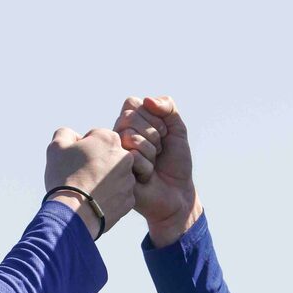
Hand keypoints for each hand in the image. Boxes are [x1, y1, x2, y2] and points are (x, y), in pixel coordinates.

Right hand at [44, 127, 135, 237]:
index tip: (75, 161)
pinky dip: (108, 198)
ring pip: (115, 176)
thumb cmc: (64, 176)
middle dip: (97, 163)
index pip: (96, 137)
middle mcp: (125, 157)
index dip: (82, 148)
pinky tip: (94, 202)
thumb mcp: (56, 147)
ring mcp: (129, 180)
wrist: (73, 214)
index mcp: (109, 139)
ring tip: (86, 191)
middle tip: (80, 176)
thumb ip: (66, 134)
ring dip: (104, 180)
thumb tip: (74, 136)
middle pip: (108, 156)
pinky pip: (118, 195)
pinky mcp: (129, 200)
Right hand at [115, 96, 201, 246]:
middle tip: (158, 151)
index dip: (153, 117)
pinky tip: (145, 178)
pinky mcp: (114, 172)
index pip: (132, 103)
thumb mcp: (177, 129)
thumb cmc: (175, 162)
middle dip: (154, 135)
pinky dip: (147, 168)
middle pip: (129, 118)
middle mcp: (117, 136)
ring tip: (152, 165)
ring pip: (131, 137)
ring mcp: (114, 154)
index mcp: (129, 123)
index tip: (163, 134)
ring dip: (151, 152)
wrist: (178, 193)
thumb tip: (147, 100)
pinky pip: (132, 158)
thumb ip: (167, 107)